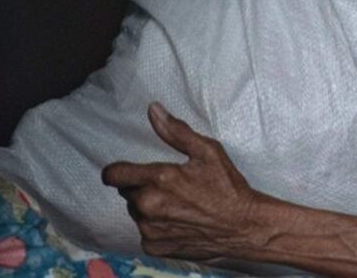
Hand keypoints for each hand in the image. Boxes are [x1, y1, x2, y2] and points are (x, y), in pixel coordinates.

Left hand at [101, 103, 257, 260]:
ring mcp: (150, 229)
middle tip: (170, 187)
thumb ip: (176, 131)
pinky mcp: (155, 247)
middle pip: (127, 192)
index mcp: (158, 179)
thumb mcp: (208, 151)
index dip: (118, 171)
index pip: (113, 175)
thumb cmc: (227, 188)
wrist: (243, 227)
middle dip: (143, 187)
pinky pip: (145, 233)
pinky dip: (157, 227)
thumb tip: (154, 110)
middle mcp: (148, 206)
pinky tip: (179, 222)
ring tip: (178, 205)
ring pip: (136, 212)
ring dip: (149, 207)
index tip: (126, 171)